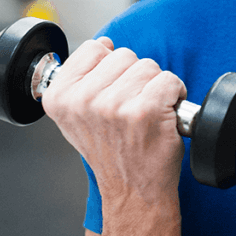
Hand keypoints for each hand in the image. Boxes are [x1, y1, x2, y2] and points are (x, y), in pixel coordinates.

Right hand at [41, 37, 186, 208]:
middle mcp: (83, 100)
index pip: (93, 48)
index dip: (110, 69)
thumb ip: (83, 78)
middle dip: (134, 78)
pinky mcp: (146, 110)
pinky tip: (163, 116)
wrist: (132, 192)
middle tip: (130, 110)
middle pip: (124, 55)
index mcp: (60, 97)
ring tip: (145, 115)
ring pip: (148, 66)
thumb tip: (103, 43)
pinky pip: (169, 80)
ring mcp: (114, 105)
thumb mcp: (77, 116)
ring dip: (154, 87)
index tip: (111, 94)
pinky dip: (174, 95)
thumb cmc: (111, 153)